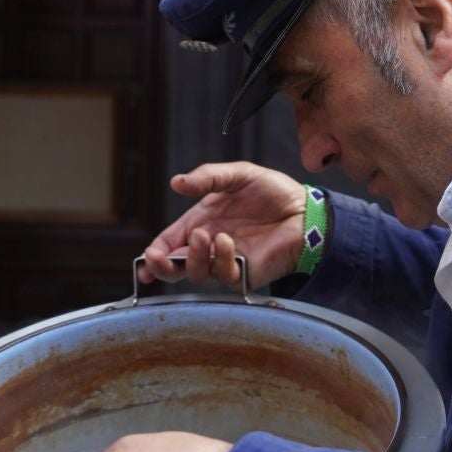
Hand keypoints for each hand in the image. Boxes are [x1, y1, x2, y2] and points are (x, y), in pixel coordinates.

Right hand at [140, 163, 307, 287]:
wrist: (305, 209)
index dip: (154, 255)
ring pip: (196, 274)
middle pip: (175, 268)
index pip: (169, 244)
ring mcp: (226, 262)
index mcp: (201, 223)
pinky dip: (220, 259)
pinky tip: (226, 241)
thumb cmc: (273, 192)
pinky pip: (223, 276)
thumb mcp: (238, 175)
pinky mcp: (245, 273)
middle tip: (158, 257)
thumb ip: (207, 177)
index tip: (146, 258)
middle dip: (161, 267)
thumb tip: (176, 182)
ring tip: (207, 235)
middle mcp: (209, 246)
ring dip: (194, 258)